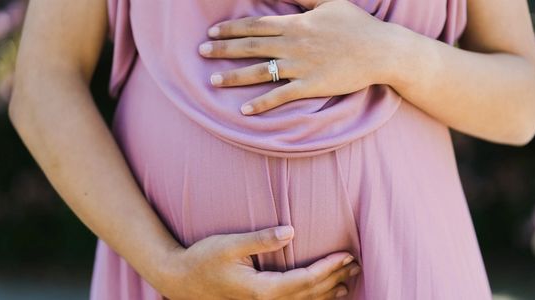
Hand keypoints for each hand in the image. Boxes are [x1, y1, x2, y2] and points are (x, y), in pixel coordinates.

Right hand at [157, 225, 360, 298]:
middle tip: (356, 264)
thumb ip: (261, 239)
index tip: (346, 255)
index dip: (328, 268)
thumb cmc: (202, 259)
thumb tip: (291, 231)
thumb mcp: (229, 245)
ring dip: (327, 293)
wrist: (179, 281)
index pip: (305, 281)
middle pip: (309, 294)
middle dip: (334, 279)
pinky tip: (320, 295)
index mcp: (261, 289)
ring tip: (348, 282)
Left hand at [198, 0, 401, 114]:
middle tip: (201, 52)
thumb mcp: (329, 2)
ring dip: (234, 75)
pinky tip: (243, 110)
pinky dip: (262, 103)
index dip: (231, 28)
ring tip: (212, 80)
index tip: (211, 32)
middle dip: (223, 49)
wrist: (381, 50)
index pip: (255, 25)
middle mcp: (293, 44)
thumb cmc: (357, 25)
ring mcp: (301, 66)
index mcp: (296, 24)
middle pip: (250, 46)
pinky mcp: (311, 86)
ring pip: (260, 71)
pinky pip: (281, 95)